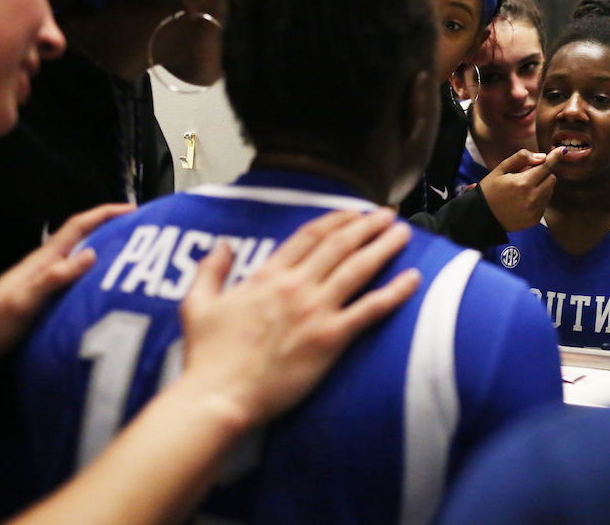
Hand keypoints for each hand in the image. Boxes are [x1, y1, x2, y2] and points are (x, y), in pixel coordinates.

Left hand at [0, 202, 132, 417]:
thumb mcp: (22, 303)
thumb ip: (53, 278)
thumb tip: (91, 253)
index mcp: (41, 262)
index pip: (77, 227)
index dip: (104, 213)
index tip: (133, 209)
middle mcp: (46, 269)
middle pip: (84, 241)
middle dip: (113, 231)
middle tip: (145, 237)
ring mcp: (46, 286)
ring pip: (83, 263)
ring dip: (108, 256)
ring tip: (137, 263)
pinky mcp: (47, 305)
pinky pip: (79, 285)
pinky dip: (98, 281)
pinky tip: (111, 294)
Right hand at [178, 208, 418, 429]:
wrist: (219, 396)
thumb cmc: (207, 356)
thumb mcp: (196, 304)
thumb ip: (211, 270)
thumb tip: (222, 246)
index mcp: (268, 275)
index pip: (310, 235)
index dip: (337, 220)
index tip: (354, 212)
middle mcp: (296, 285)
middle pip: (340, 244)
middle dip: (368, 225)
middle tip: (388, 213)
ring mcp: (316, 310)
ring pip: (358, 268)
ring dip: (384, 246)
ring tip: (404, 232)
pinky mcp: (331, 338)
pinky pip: (370, 309)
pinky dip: (395, 292)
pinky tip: (413, 278)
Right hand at [480, 147, 561, 231]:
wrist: (482, 216)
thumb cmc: (490, 189)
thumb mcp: (500, 169)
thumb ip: (521, 158)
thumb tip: (542, 156)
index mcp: (524, 183)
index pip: (546, 167)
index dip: (554, 158)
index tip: (561, 151)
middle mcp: (533, 198)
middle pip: (552, 179)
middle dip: (544, 173)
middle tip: (529, 174)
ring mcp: (535, 211)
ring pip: (550, 191)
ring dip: (542, 186)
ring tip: (524, 188)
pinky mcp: (535, 220)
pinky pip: (545, 203)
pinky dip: (539, 198)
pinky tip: (525, 199)